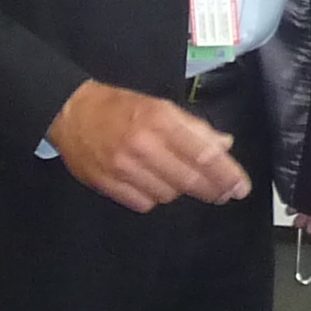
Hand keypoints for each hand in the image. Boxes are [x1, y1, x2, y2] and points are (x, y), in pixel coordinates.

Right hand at [45, 80, 249, 210]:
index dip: (226, 174)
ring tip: (177, 178)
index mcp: (158, 120)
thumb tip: (224, 146)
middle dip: (212, 190)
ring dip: (179, 190)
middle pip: (189, 180)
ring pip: (168, 195)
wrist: (69, 113)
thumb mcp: (159, 107)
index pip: (203, 155)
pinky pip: (144, 203)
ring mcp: (123, 168)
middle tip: (225, 194)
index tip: (241, 187)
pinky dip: (154, 197)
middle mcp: (142, 145)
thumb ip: (193, 127)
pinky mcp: (107, 185)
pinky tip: (152, 184)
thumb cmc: (118, 107)